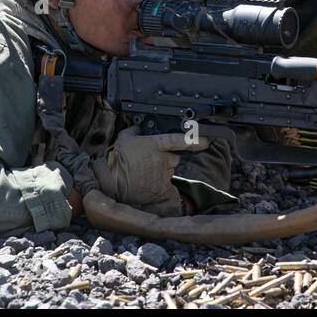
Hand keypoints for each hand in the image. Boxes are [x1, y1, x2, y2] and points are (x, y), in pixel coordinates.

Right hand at [90, 126, 207, 216]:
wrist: (110, 181)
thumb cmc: (116, 159)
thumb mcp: (124, 138)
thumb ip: (135, 131)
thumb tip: (138, 127)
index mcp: (155, 144)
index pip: (180, 140)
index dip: (195, 140)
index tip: (206, 141)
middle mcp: (162, 159)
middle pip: (175, 158)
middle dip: (167, 160)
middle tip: (151, 163)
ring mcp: (163, 174)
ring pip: (170, 172)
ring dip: (162, 173)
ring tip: (145, 174)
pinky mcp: (161, 189)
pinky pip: (167, 186)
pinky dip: (161, 186)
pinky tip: (149, 185)